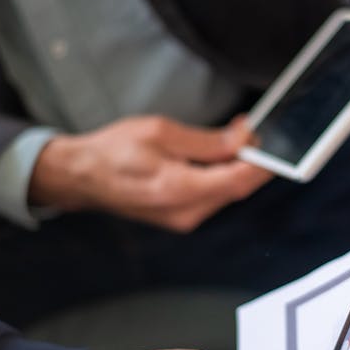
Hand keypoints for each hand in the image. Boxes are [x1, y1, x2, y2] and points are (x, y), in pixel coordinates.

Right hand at [29, 114, 270, 230]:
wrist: (82, 176)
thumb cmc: (113, 151)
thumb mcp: (161, 132)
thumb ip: (206, 140)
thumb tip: (241, 140)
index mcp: (180, 190)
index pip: (238, 180)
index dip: (261, 160)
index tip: (267, 139)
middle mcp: (186, 212)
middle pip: (237, 188)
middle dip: (250, 159)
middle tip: (247, 130)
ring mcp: (184, 219)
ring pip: (226, 192)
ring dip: (235, 166)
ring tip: (231, 138)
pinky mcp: (181, 217)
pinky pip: (212, 196)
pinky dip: (219, 175)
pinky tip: (215, 156)